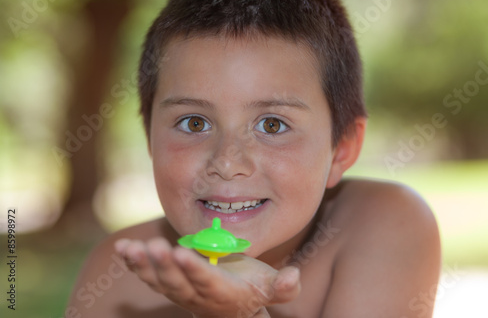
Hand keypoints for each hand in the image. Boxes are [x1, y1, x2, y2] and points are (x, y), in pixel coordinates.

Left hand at [115, 237, 299, 317]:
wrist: (229, 311)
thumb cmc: (251, 291)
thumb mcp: (270, 288)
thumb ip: (283, 287)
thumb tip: (293, 277)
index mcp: (222, 293)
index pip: (206, 282)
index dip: (193, 270)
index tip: (181, 254)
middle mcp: (196, 295)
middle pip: (177, 282)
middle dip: (164, 265)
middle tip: (154, 246)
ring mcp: (179, 290)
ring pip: (158, 280)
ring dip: (143, 265)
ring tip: (130, 249)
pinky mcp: (168, 283)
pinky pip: (148, 275)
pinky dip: (134, 264)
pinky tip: (123, 248)